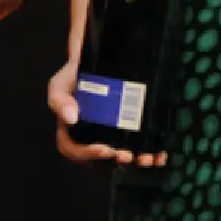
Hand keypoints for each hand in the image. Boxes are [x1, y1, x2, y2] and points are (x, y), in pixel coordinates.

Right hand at [47, 59, 165, 168]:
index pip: (76, 150)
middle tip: (127, 155)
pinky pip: (139, 146)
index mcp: (72, 134)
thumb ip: (59, 100)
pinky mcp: (130, 132)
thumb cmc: (74, 77)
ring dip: (136, 161)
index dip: (89, 155)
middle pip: (103, 159)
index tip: (104, 149)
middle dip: (116, 160)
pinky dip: (151, 154)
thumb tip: (70, 118)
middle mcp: (92, 140)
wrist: (96, 60)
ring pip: (123, 155)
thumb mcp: (59, 85)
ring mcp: (112, 137)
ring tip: (146, 158)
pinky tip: (160, 155)